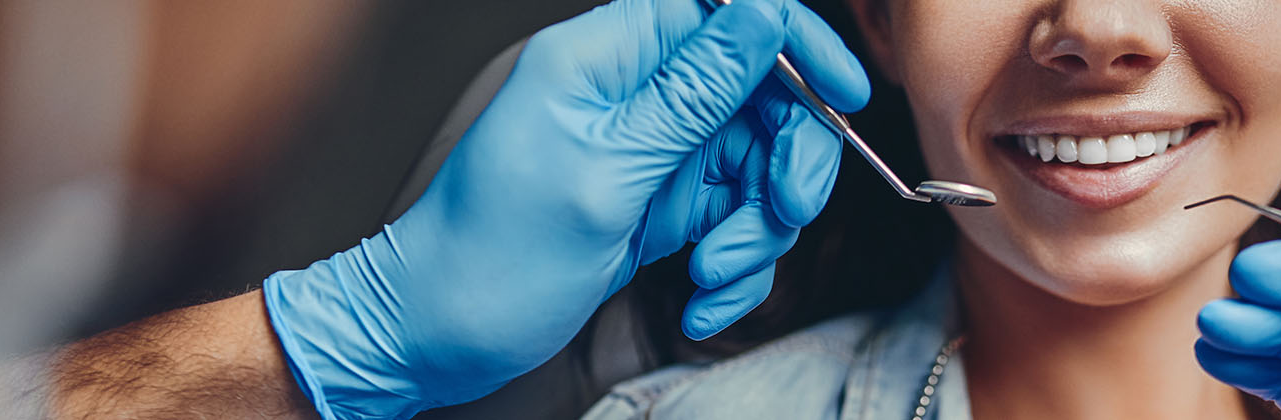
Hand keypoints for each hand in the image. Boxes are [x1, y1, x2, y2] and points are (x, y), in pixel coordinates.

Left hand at [259, 0, 869, 416]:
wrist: (437, 334)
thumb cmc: (491, 253)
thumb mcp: (606, 169)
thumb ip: (693, 90)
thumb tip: (762, 13)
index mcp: (608, 56)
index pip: (726, 12)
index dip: (795, 43)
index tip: (843, 95)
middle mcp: (635, 95)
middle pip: (761, 98)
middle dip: (785, 165)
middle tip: (779, 215)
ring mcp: (653, 152)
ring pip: (756, 169)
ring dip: (754, 233)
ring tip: (711, 276)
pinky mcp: (661, 205)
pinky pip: (732, 220)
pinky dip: (731, 267)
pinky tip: (697, 300)